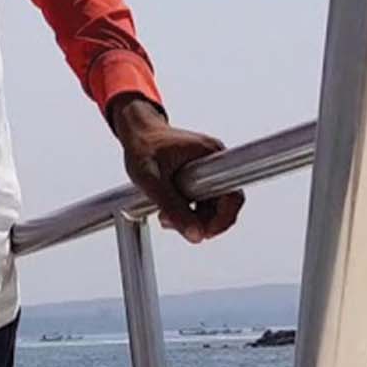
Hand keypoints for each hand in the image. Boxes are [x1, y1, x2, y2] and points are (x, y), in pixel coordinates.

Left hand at [109, 97, 243, 242]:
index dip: (223, 218)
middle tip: (177, 226)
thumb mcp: (152, 180)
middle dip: (201, 221)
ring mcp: (208, 166)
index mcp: (210, 154)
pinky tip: (168, 211)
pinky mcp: (199, 172)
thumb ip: (173, 208)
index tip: (205, 232)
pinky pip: (202, 197)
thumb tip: (195, 235)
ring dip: (192, 217)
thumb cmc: (142, 146)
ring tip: (165, 218)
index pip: (232, 195)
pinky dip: (188, 208)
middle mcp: (214, 159)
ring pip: (211, 203)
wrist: (135, 131)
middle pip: (223, 203)